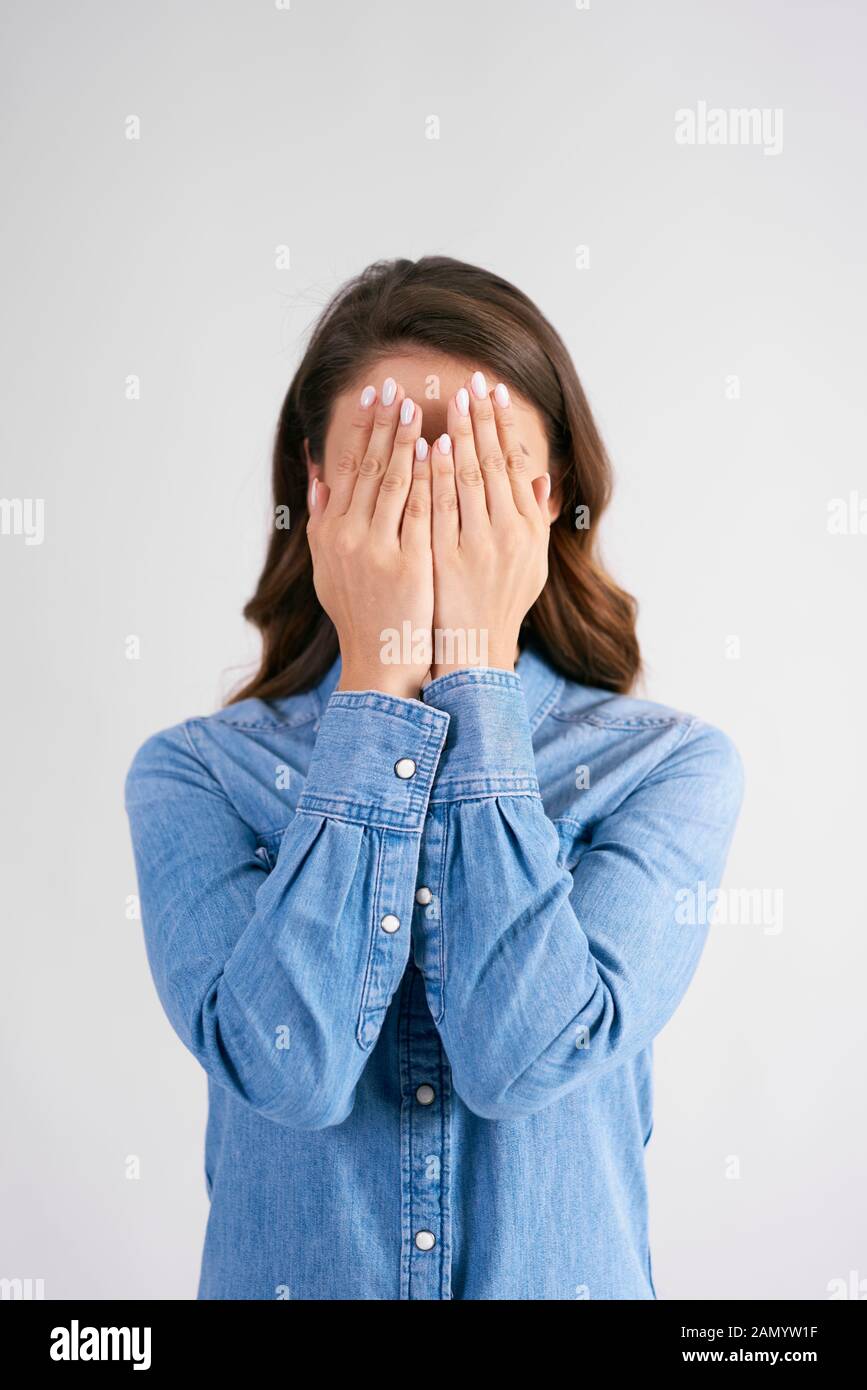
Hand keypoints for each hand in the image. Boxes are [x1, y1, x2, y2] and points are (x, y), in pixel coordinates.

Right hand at [306, 378, 432, 699]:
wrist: (381, 660)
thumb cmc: (360, 613)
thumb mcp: (328, 565)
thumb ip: (322, 518)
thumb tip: (318, 473)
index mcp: (331, 532)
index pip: (348, 468)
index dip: (363, 430)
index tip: (375, 397)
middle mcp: (348, 536)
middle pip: (369, 467)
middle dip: (385, 424)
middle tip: (397, 385)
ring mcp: (377, 549)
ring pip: (394, 482)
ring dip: (406, 441)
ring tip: (421, 407)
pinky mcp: (408, 563)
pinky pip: (420, 510)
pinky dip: (427, 478)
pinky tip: (438, 452)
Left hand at [429, 372, 550, 679]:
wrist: (473, 651)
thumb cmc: (499, 605)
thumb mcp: (530, 563)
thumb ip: (534, 517)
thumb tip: (540, 475)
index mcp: (527, 530)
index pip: (515, 465)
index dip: (505, 426)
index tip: (495, 392)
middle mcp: (506, 534)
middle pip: (492, 464)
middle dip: (481, 420)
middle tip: (471, 381)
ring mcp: (474, 546)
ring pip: (466, 480)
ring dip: (459, 437)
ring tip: (451, 401)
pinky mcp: (443, 558)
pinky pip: (437, 507)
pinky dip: (434, 475)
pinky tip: (428, 447)